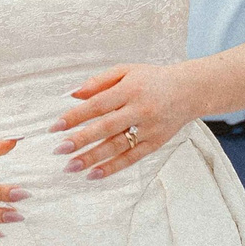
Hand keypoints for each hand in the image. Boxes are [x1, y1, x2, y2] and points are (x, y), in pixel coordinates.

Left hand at [53, 64, 195, 178]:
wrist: (189, 90)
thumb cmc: (152, 79)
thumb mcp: (126, 70)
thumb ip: (98, 81)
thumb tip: (72, 94)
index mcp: (130, 89)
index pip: (98, 104)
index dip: (76, 116)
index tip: (56, 127)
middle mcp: (140, 110)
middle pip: (106, 127)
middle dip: (81, 140)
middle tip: (59, 150)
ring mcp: (149, 129)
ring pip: (117, 146)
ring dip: (92, 158)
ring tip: (71, 167)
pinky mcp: (155, 143)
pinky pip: (132, 158)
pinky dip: (113, 167)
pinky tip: (94, 174)